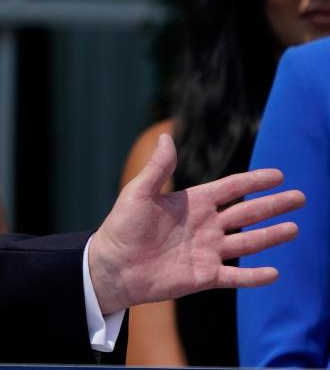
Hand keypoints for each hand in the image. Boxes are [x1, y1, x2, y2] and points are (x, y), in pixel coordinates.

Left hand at [89, 133, 303, 314]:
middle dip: (273, 206)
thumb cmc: (122, 226)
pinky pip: (236, 276)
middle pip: (246, 213)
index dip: (253, 182)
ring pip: (247, 242)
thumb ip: (159, 168)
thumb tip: (166, 137)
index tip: (278, 175)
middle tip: (299, 197)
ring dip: (271, 236)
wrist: (113, 265)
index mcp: (192, 203)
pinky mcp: (204, 276)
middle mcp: (205, 225)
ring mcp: (207, 251)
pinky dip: (254, 276)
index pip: (230, 189)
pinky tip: (274, 273)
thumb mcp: (139, 192)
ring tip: (294, 229)